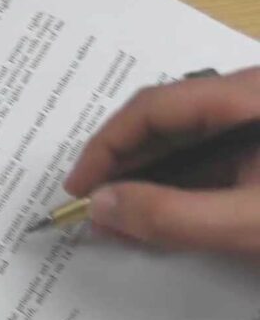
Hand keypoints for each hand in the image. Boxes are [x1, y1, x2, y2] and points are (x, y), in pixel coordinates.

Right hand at [64, 67, 259, 253]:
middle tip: (94, 210)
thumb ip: (171, 215)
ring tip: (121, 224)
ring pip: (185, 149)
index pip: (151, 107)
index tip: (78, 188)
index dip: (105, 147)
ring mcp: (257, 129)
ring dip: (146, 186)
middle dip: (122, 170)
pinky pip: (210, 167)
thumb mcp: (248, 221)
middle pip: (164, 126)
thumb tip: (99, 206)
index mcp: (247, 95)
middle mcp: (249, 101)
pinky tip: (160, 223)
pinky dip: (179, 195)